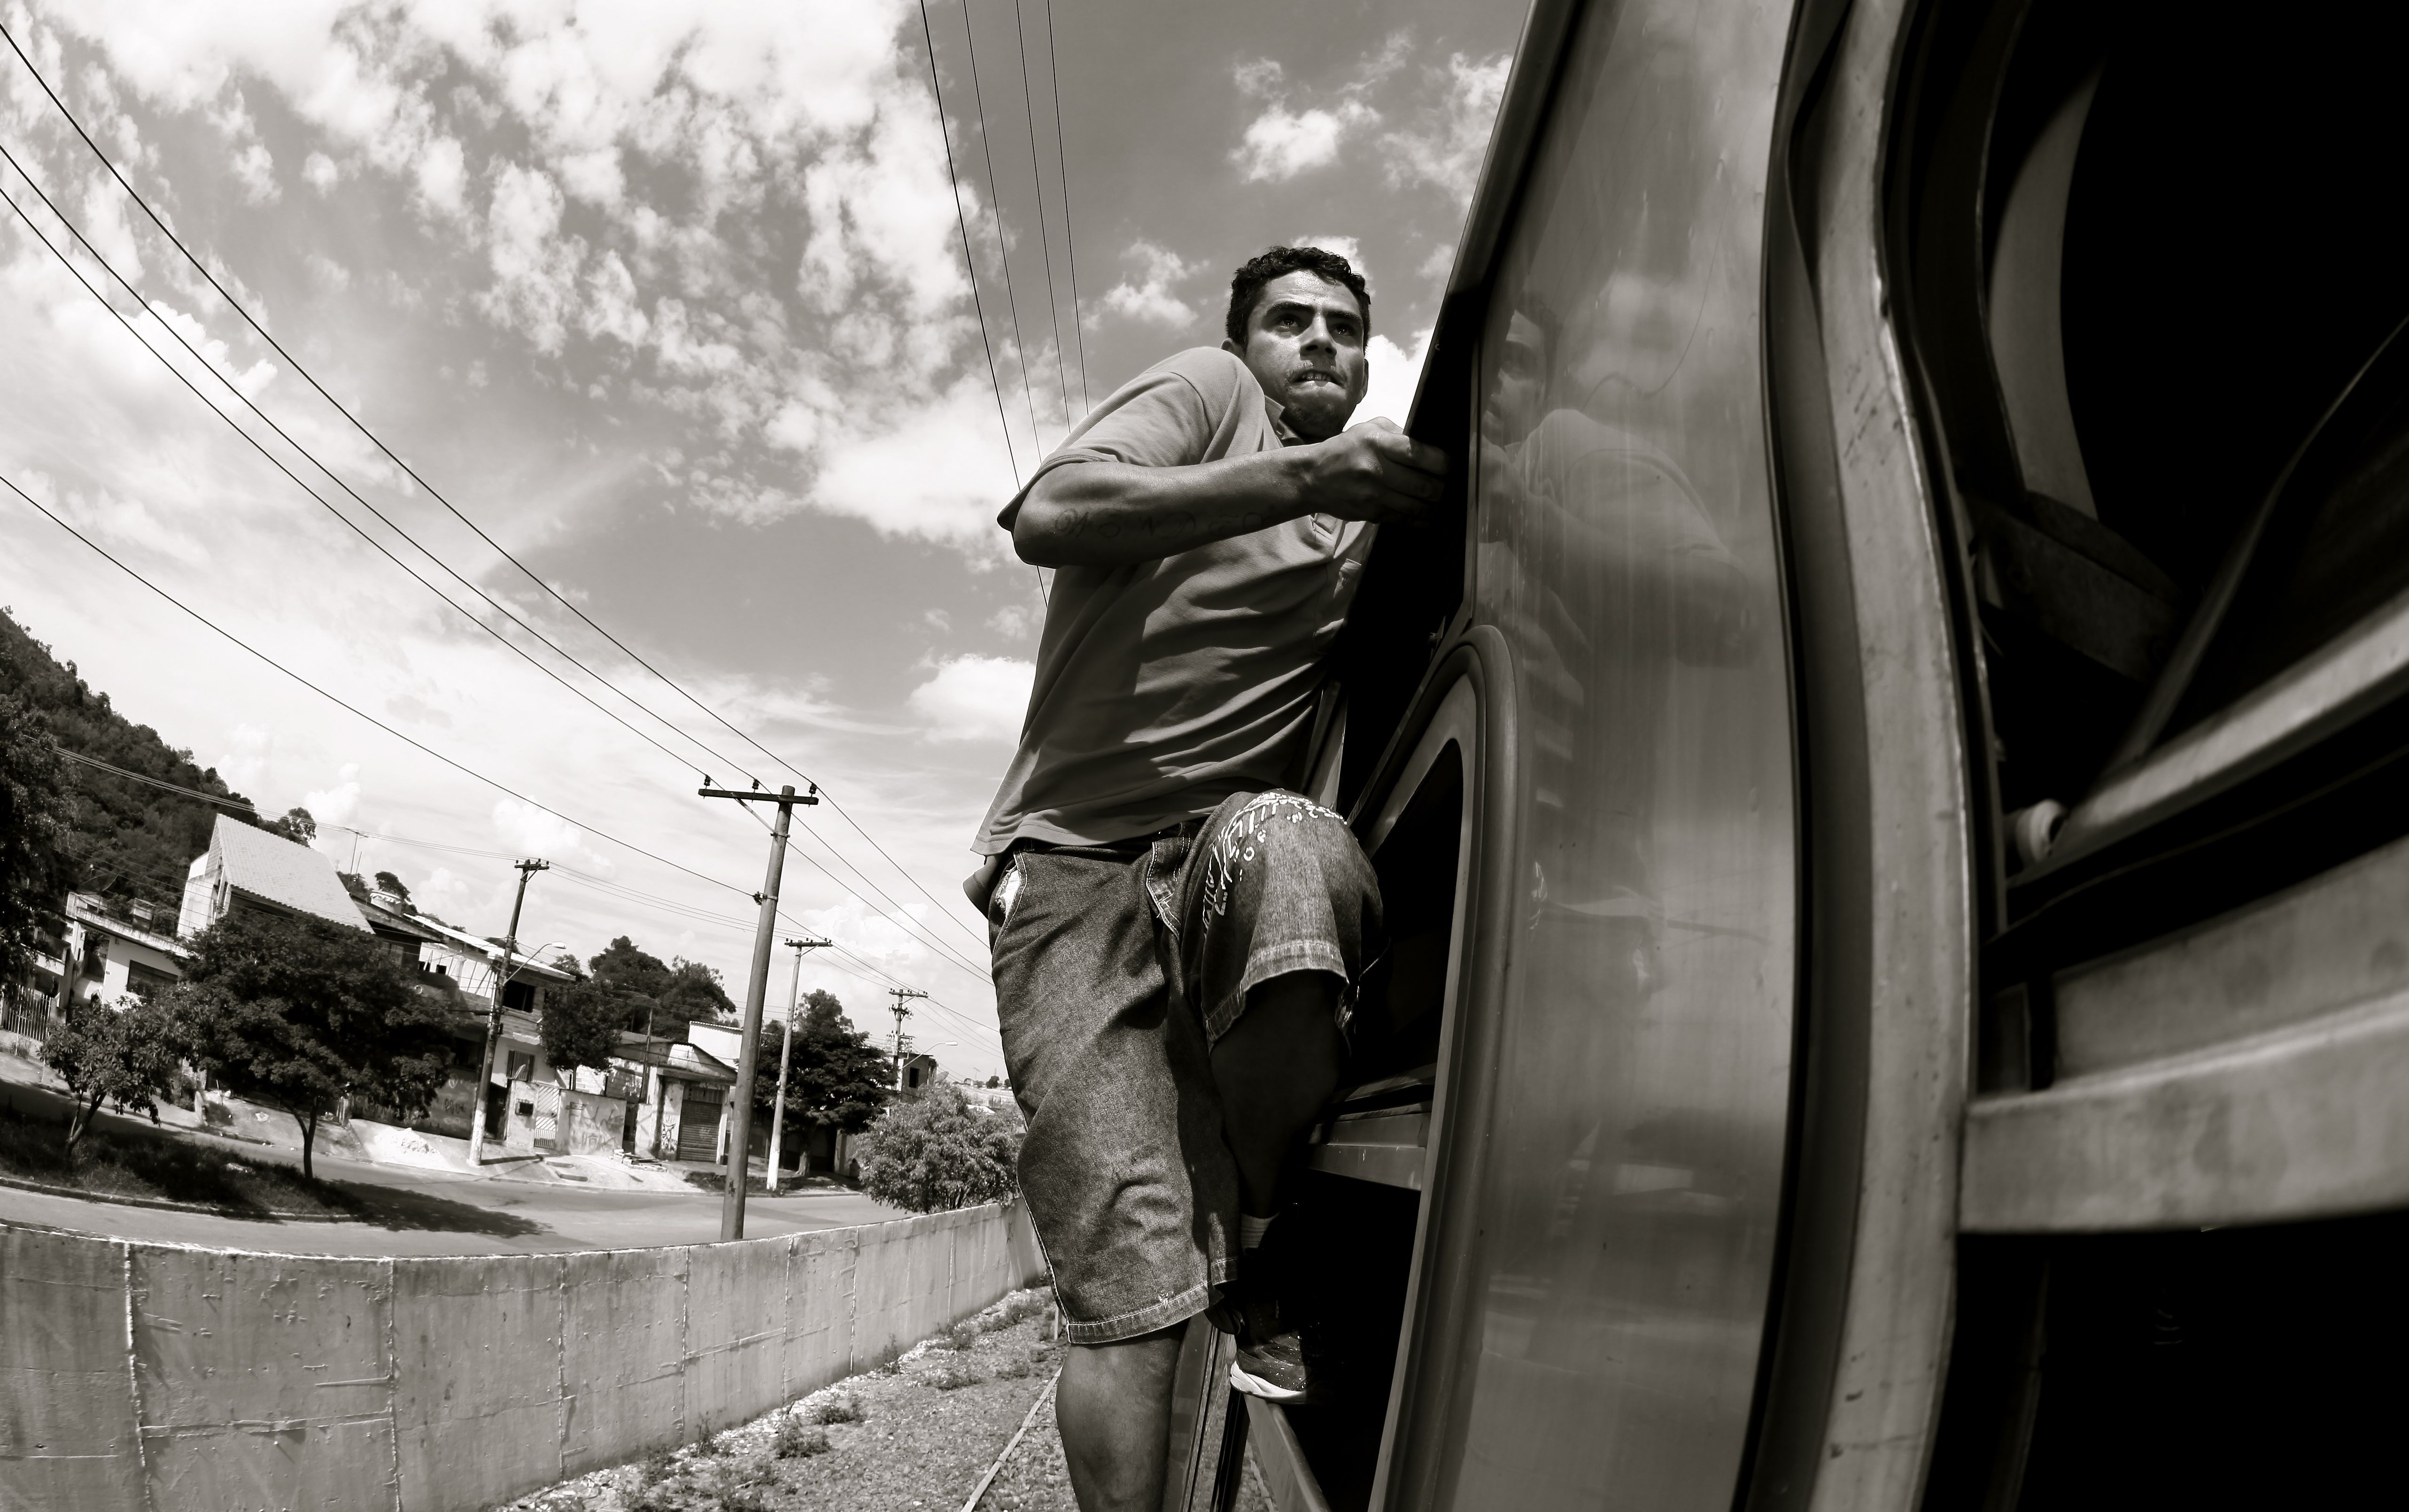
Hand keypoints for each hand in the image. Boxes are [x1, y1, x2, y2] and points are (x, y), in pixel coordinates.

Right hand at [1297, 418, 1449, 523]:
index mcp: (1378, 444)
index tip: (1450, 465)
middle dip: (1442, 487)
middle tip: (1450, 485)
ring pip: (1416, 506)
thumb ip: (1398, 434)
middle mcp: (1376, 470)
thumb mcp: (1368, 430)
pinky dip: (1420, 520)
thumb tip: (1428, 444)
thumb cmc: (1345, 450)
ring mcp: (1373, 495)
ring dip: (1434, 506)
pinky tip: (1429, 517)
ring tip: (1442, 501)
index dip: (1442, 462)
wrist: (1313, 477)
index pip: (1419, 454)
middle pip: (1423, 484)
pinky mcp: (1371, 513)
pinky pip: (1403, 519)